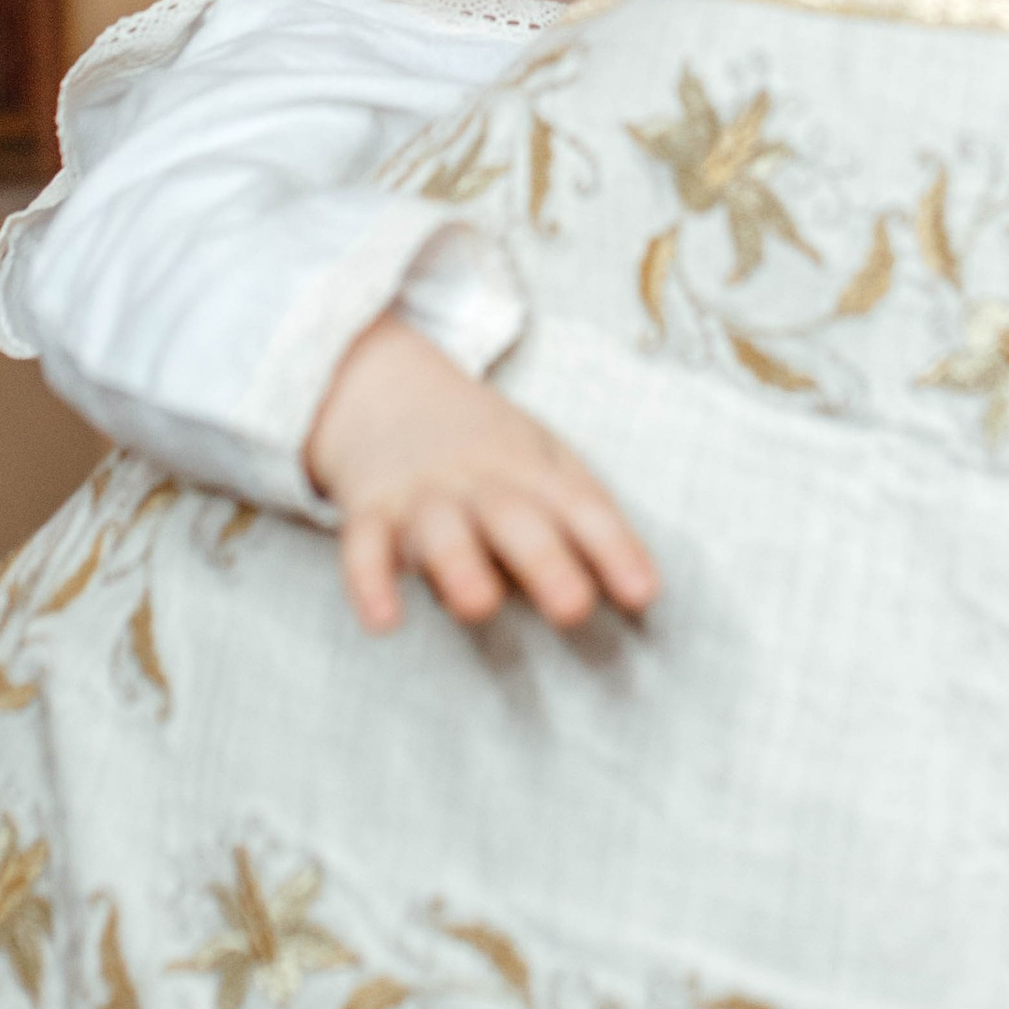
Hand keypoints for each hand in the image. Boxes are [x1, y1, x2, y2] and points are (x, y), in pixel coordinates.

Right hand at [306, 314, 658, 637]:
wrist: (387, 388)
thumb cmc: (484, 448)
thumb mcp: (540, 460)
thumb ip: (582, 519)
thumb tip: (645, 590)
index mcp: (532, 470)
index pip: (581, 507)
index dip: (614, 548)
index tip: (643, 593)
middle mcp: (480, 482)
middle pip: (515, 518)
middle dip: (543, 561)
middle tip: (573, 607)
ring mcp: (423, 497)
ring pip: (441, 530)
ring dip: (459, 565)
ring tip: (477, 605)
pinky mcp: (371, 513)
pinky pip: (363, 548)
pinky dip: (369, 582)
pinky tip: (385, 620)